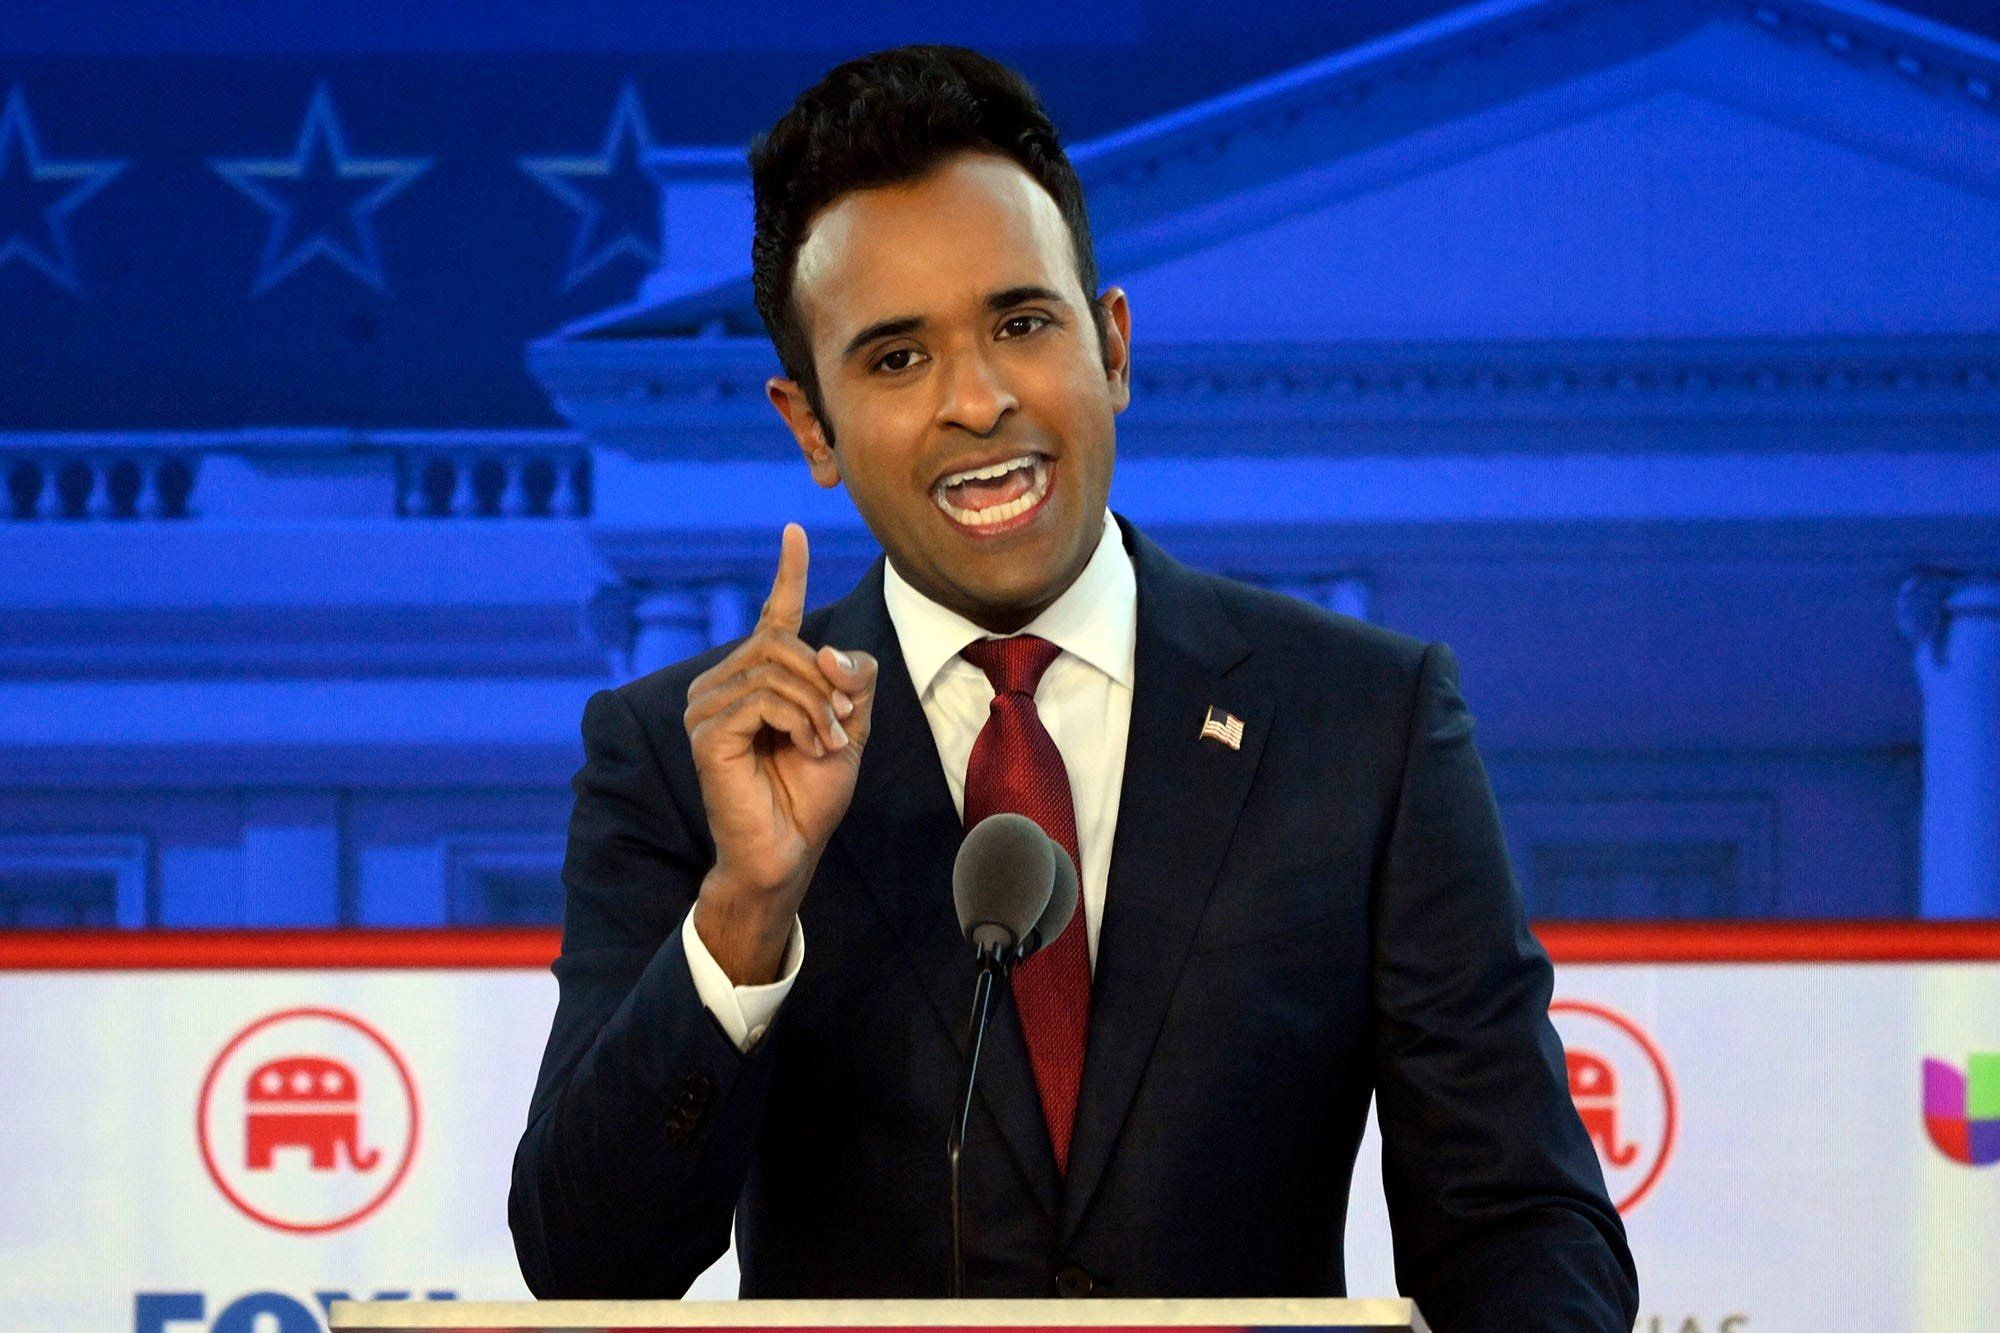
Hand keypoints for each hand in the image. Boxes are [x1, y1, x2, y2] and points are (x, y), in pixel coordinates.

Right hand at [684, 523, 877, 982]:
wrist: (789, 850)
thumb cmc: (812, 791)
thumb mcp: (849, 725)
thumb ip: (850, 679)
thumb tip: (826, 650)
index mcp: (756, 678)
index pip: (773, 616)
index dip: (787, 573)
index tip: (793, 530)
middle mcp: (722, 684)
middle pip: (781, 641)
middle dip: (825, 680)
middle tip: (842, 727)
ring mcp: (706, 707)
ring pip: (774, 667)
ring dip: (817, 707)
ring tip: (826, 744)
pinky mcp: (707, 733)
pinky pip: (763, 699)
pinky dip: (799, 721)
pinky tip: (807, 748)